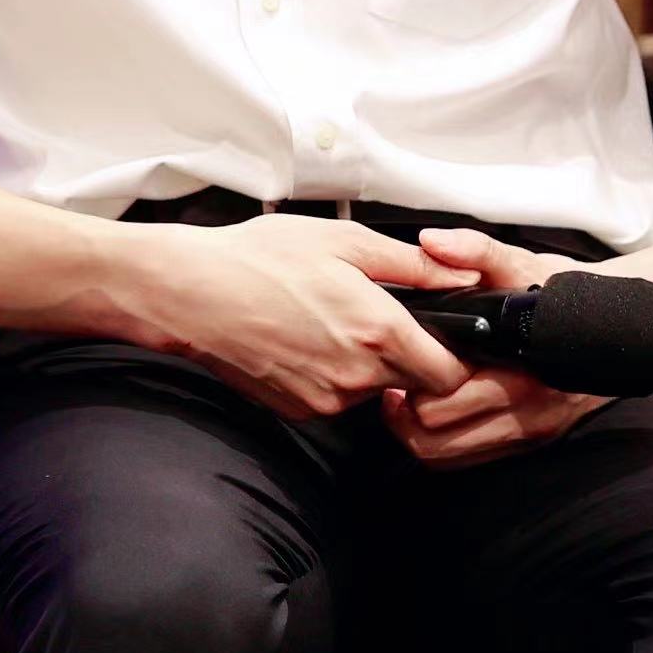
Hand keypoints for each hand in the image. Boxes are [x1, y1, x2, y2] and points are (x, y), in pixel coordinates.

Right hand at [126, 215, 479, 419]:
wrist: (188, 294)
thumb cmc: (258, 258)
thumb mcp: (343, 242)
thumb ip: (414, 263)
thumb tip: (463, 275)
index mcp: (380, 331)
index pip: (451, 373)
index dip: (452, 355)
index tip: (438, 334)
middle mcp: (359, 375)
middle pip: (414, 383)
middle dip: (407, 355)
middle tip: (374, 316)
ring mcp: (328, 398)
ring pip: (373, 389)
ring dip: (367, 363)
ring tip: (328, 320)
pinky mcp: (300, 410)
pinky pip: (337, 397)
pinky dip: (332, 374)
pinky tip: (303, 339)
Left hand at [380, 227, 611, 466]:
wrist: (621, 325)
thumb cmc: (565, 294)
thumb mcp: (521, 264)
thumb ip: (476, 252)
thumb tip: (433, 241)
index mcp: (518, 374)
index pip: (439, 407)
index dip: (406, 386)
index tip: (396, 363)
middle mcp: (525, 414)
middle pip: (433, 440)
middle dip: (404, 412)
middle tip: (396, 381)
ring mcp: (529, 433)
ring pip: (447, 456)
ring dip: (421, 431)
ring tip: (412, 395)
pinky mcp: (532, 441)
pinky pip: (471, 458)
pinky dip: (447, 440)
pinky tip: (440, 408)